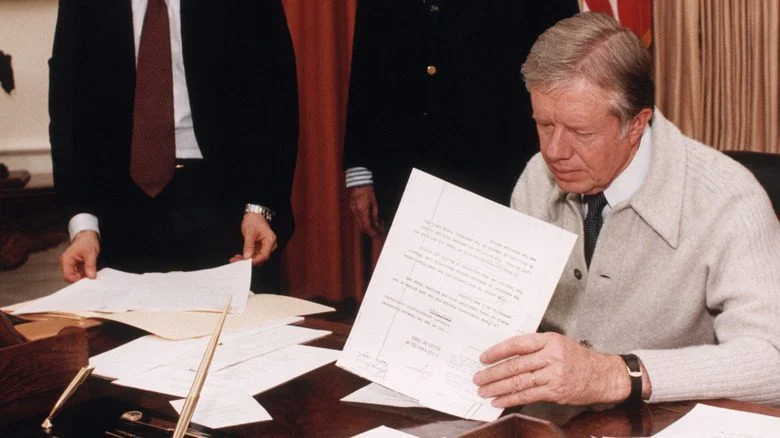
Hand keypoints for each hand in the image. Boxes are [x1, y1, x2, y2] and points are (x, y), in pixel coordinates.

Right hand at [60, 230, 99, 282]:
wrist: (88, 236)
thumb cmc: (86, 241)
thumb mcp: (90, 253)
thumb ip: (90, 265)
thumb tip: (91, 276)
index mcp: (67, 260)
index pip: (68, 276)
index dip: (76, 280)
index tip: (86, 281)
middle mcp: (67, 263)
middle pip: (71, 277)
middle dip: (81, 279)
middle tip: (90, 279)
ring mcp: (72, 264)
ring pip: (76, 276)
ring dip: (84, 276)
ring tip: (92, 274)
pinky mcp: (77, 265)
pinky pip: (80, 273)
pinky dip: (86, 274)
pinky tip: (91, 272)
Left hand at [230, 212, 276, 265]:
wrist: (254, 214)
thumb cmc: (254, 220)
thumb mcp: (250, 232)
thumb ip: (248, 245)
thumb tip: (247, 256)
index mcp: (270, 240)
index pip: (264, 255)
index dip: (255, 261)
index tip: (245, 262)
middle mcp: (270, 245)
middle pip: (260, 258)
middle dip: (248, 261)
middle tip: (237, 261)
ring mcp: (265, 246)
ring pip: (256, 257)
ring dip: (246, 259)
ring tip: (236, 258)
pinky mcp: (260, 247)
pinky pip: (254, 254)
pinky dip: (247, 256)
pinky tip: (239, 256)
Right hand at [348, 185, 383, 236]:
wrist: (358, 182)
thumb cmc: (367, 190)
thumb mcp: (374, 203)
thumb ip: (375, 214)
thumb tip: (377, 223)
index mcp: (362, 211)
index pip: (367, 227)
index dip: (373, 232)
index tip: (379, 233)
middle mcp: (356, 213)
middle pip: (362, 228)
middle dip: (371, 232)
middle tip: (378, 230)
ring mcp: (353, 211)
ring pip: (359, 224)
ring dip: (367, 227)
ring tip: (375, 225)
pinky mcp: (352, 208)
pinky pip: (357, 219)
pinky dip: (364, 222)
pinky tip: (369, 219)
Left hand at [473, 332, 630, 406]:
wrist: (603, 375)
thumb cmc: (579, 359)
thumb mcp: (558, 343)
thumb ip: (535, 347)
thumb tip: (507, 355)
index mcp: (549, 340)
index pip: (517, 344)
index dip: (498, 351)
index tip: (483, 357)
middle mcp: (551, 356)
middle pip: (515, 365)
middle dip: (493, 373)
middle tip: (478, 378)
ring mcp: (553, 375)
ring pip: (519, 381)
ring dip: (497, 387)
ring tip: (483, 390)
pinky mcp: (555, 391)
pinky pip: (528, 395)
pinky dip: (511, 399)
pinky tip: (499, 400)